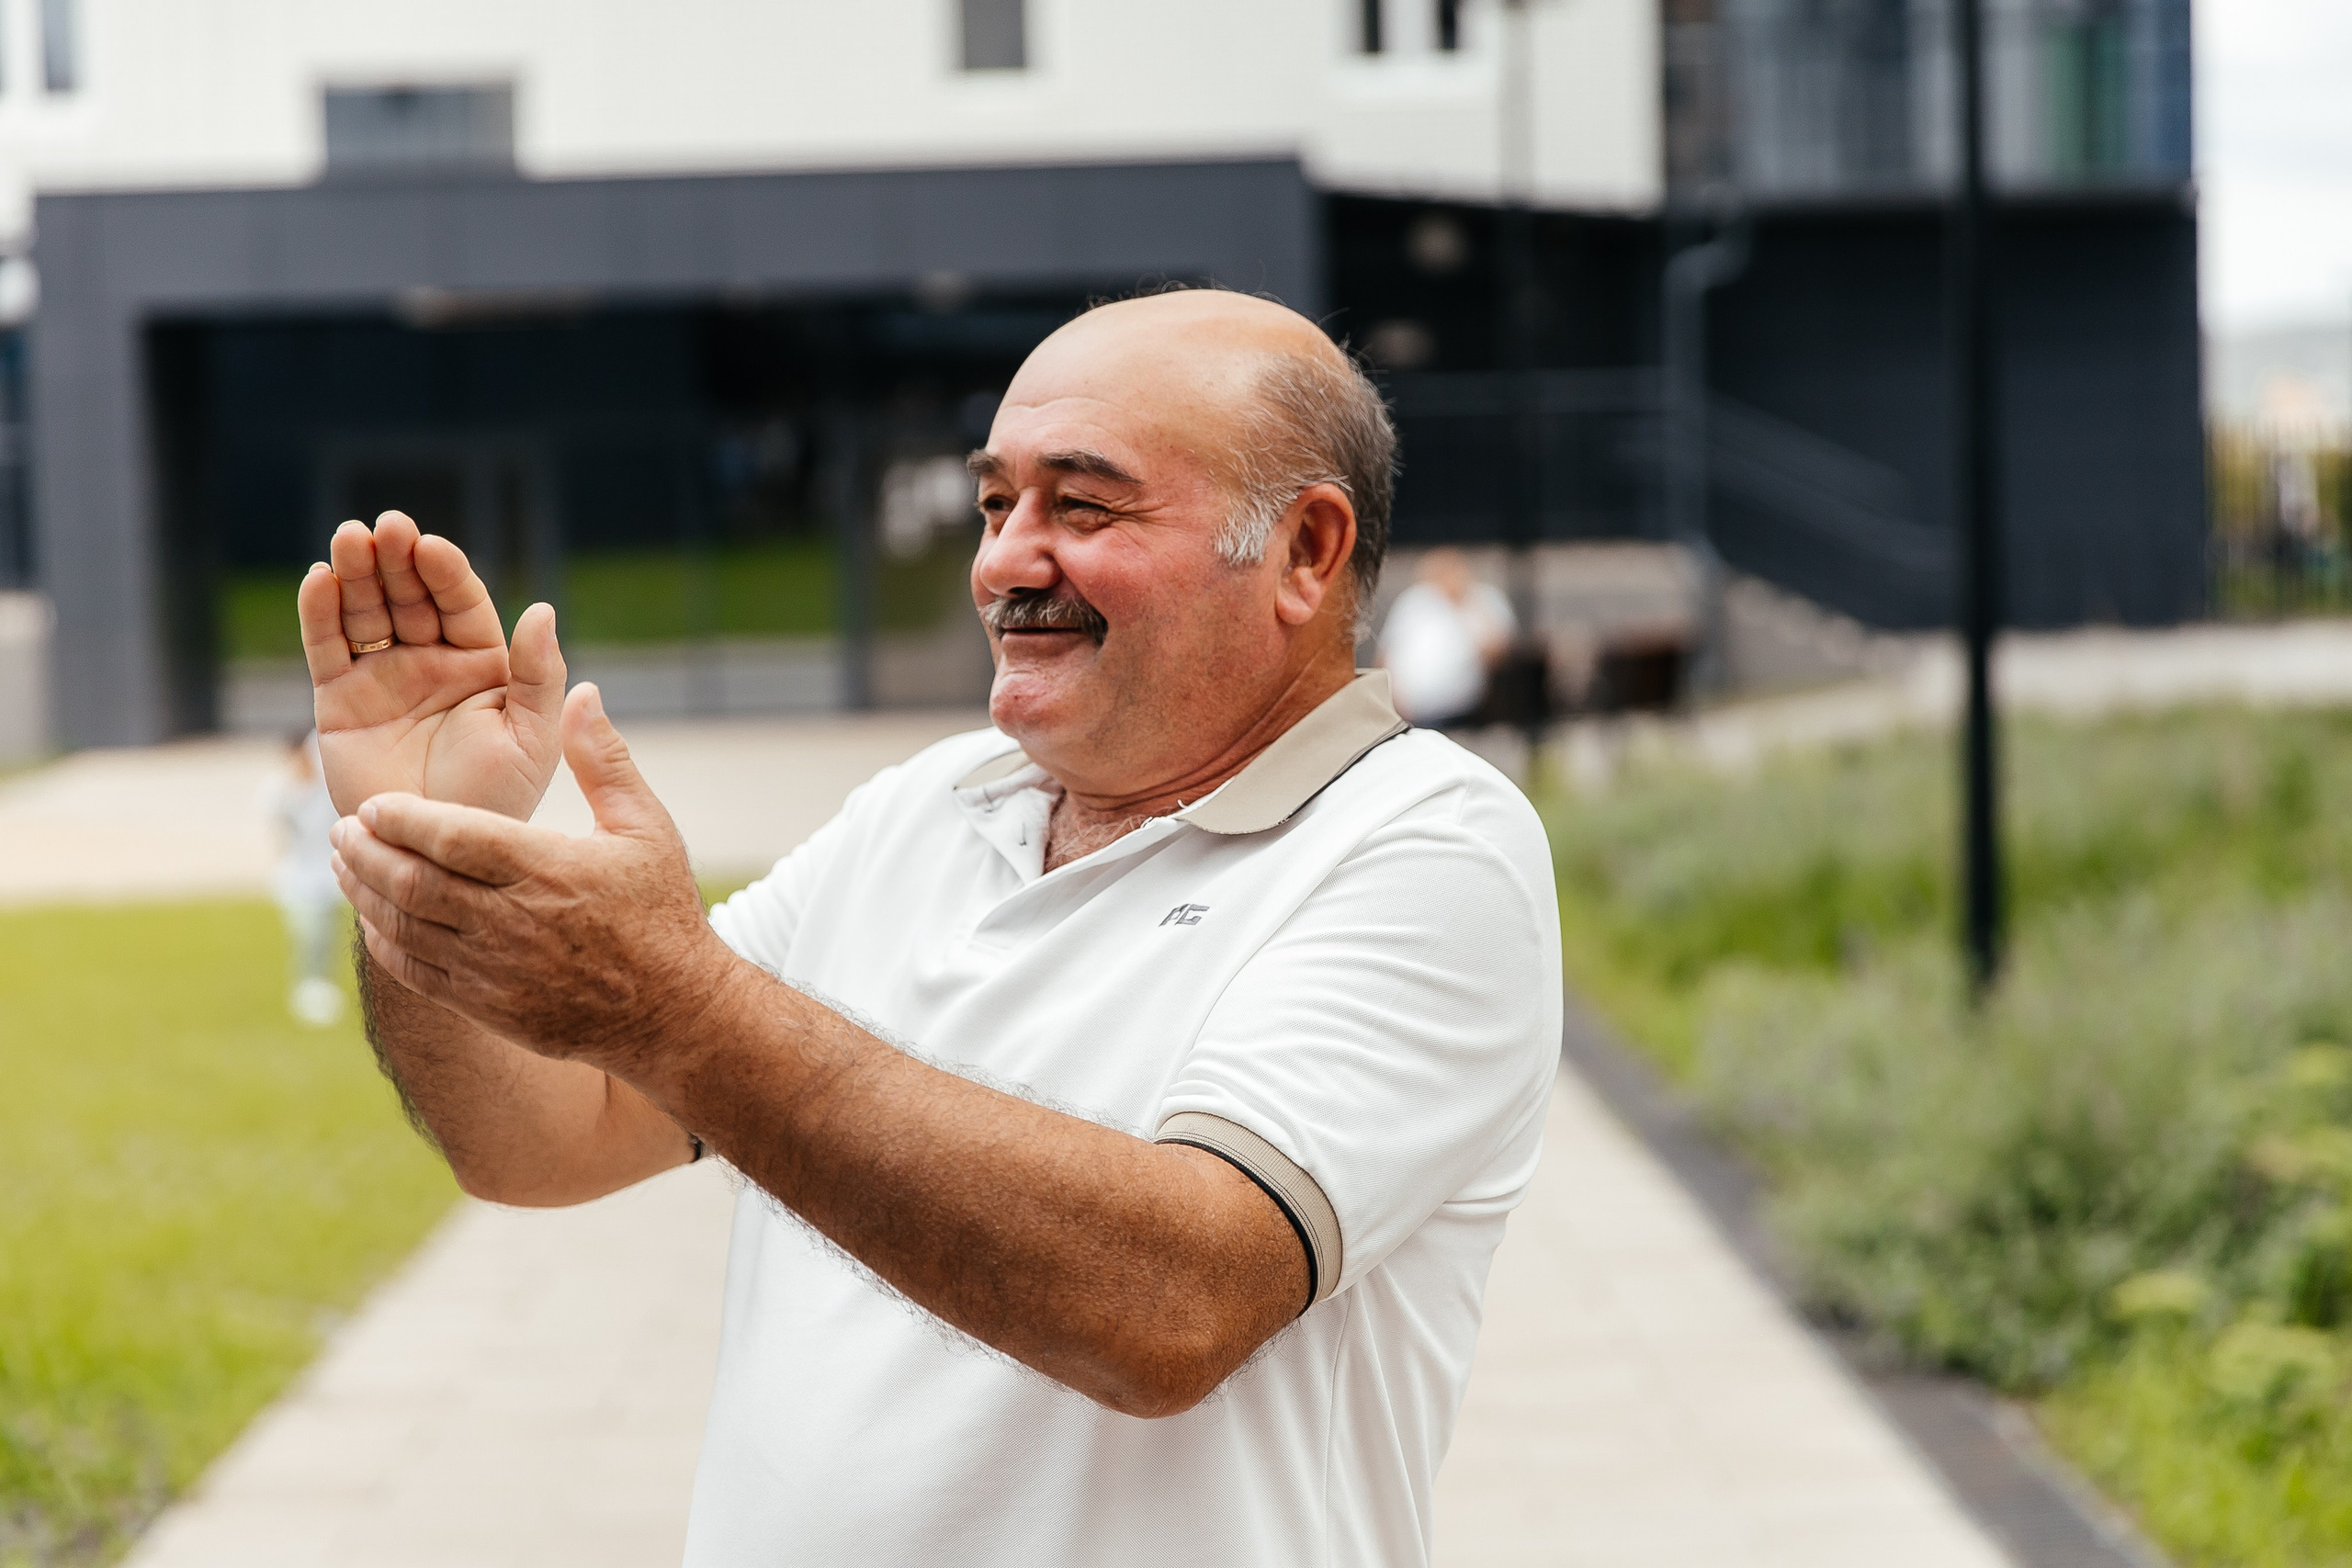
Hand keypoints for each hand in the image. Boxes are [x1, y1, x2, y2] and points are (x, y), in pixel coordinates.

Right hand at [299, 511, 566, 818]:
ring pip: (366, 612)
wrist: (433, 856)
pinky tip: (319, 579)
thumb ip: (538, 677)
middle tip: (385, 526)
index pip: (461, 603)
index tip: (431, 547)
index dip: (445, 573)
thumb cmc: (494, 801)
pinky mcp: (339, 699)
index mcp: (484, 664)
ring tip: (348, 538)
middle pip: (409, 596)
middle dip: (396, 560)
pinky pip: (328, 648)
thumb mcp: (531, 739)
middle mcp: (432, 661)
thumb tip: (543, 610)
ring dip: (355, 573)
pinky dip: (320, 613)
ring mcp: (383, 677)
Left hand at [330, 682, 729, 1064]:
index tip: (374, 805)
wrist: (672, 1011)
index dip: (402, 819)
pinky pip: (416, 972)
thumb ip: (603, 760)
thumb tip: (582, 693)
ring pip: (405, 926)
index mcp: (545, 868)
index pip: (451, 837)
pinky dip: (385, 942)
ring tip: (342, 865)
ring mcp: (494, 970)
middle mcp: (510, 921)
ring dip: (364, 893)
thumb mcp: (646, 826)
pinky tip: (374, 919)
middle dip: (366, 852)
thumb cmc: (660, 911)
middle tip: (340, 828)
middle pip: (413, 881)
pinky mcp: (488, 1007)